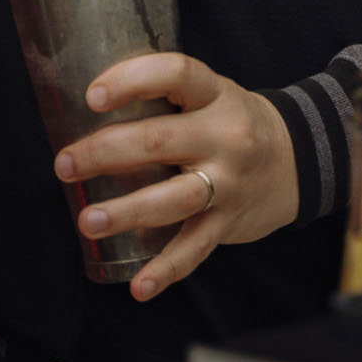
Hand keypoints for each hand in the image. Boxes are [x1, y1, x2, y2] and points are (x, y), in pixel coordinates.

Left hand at [55, 53, 297, 300]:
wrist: (296, 160)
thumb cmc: (232, 122)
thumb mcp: (210, 96)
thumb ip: (165, 99)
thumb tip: (86, 108)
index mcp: (215, 94)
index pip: (176, 75)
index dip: (133, 80)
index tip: (92, 97)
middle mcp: (225, 136)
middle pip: (160, 141)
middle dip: (105, 153)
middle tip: (65, 164)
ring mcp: (229, 182)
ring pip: (174, 198)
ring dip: (127, 211)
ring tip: (87, 220)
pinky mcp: (229, 222)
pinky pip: (196, 249)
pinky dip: (166, 270)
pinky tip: (139, 286)